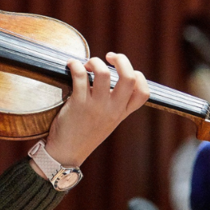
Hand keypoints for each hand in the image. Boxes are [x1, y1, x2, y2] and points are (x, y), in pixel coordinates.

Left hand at [34, 52, 148, 173]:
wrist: (66, 152)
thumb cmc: (83, 133)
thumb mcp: (106, 121)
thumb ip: (112, 104)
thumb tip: (107, 77)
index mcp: (121, 113)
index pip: (143, 92)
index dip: (138, 76)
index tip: (124, 70)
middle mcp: (113, 109)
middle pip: (129, 77)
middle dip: (121, 59)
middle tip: (109, 57)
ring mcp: (96, 106)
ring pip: (103, 72)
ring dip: (94, 61)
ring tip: (86, 64)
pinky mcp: (78, 103)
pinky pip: (79, 75)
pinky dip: (75, 65)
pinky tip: (71, 65)